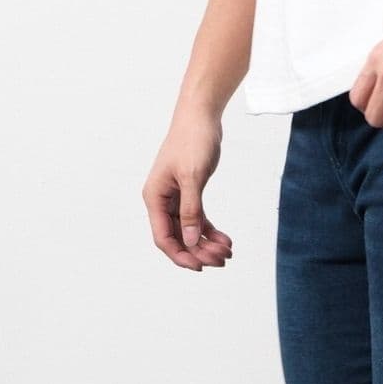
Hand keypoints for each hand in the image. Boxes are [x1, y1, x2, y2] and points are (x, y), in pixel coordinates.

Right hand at [142, 107, 232, 270]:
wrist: (201, 116)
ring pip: (189, 231)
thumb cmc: (193, 140)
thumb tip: (189, 240)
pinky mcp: (190, 193)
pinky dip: (211, 231)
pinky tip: (226, 240)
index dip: (180, 255)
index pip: (162, 237)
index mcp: (155, 197)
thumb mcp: (192, 177)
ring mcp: (176, 198)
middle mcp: (162, 200)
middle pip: (177, 237)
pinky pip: (198, 220)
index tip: (200, 267)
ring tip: (227, 252)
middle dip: (198, 252)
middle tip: (222, 260)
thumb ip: (190, 210)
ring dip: (207, 244)